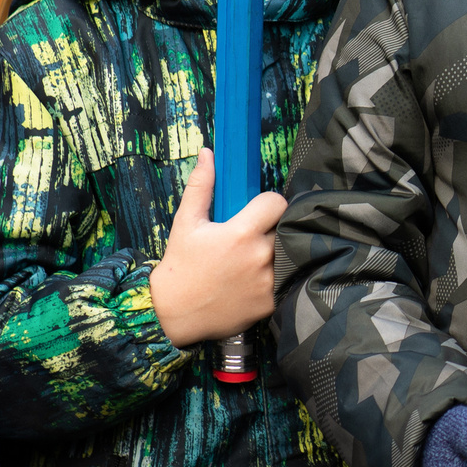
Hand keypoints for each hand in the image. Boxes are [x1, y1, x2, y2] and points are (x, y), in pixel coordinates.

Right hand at [149, 150, 285, 346]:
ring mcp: (269, 282)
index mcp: (241, 233)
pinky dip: (278, 276)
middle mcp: (260, 256)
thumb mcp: (186, 222)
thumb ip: (201, 186)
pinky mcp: (272, 302)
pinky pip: (287, 279)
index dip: (268, 203)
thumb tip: (208, 153)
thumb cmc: (181, 265)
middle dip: (273, 227)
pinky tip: (257, 278)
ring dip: (279, 251)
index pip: (277, 202)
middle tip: (256, 235)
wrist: (176, 314)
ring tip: (257, 256)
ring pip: (289, 253)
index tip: (257, 211)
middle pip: (286, 227)